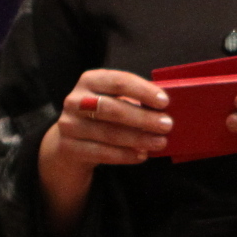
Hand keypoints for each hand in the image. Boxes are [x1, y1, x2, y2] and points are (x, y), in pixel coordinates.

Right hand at [38, 69, 170, 231]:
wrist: (71, 142)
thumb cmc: (103, 117)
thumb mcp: (115, 101)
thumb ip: (136, 100)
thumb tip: (167, 108)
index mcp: (90, 80)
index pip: (118, 82)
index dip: (143, 91)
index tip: (165, 102)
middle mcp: (75, 100)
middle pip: (112, 108)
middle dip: (143, 117)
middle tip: (167, 125)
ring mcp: (69, 124)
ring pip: (108, 133)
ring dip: (138, 139)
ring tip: (160, 142)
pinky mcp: (69, 147)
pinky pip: (101, 152)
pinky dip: (124, 155)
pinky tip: (141, 155)